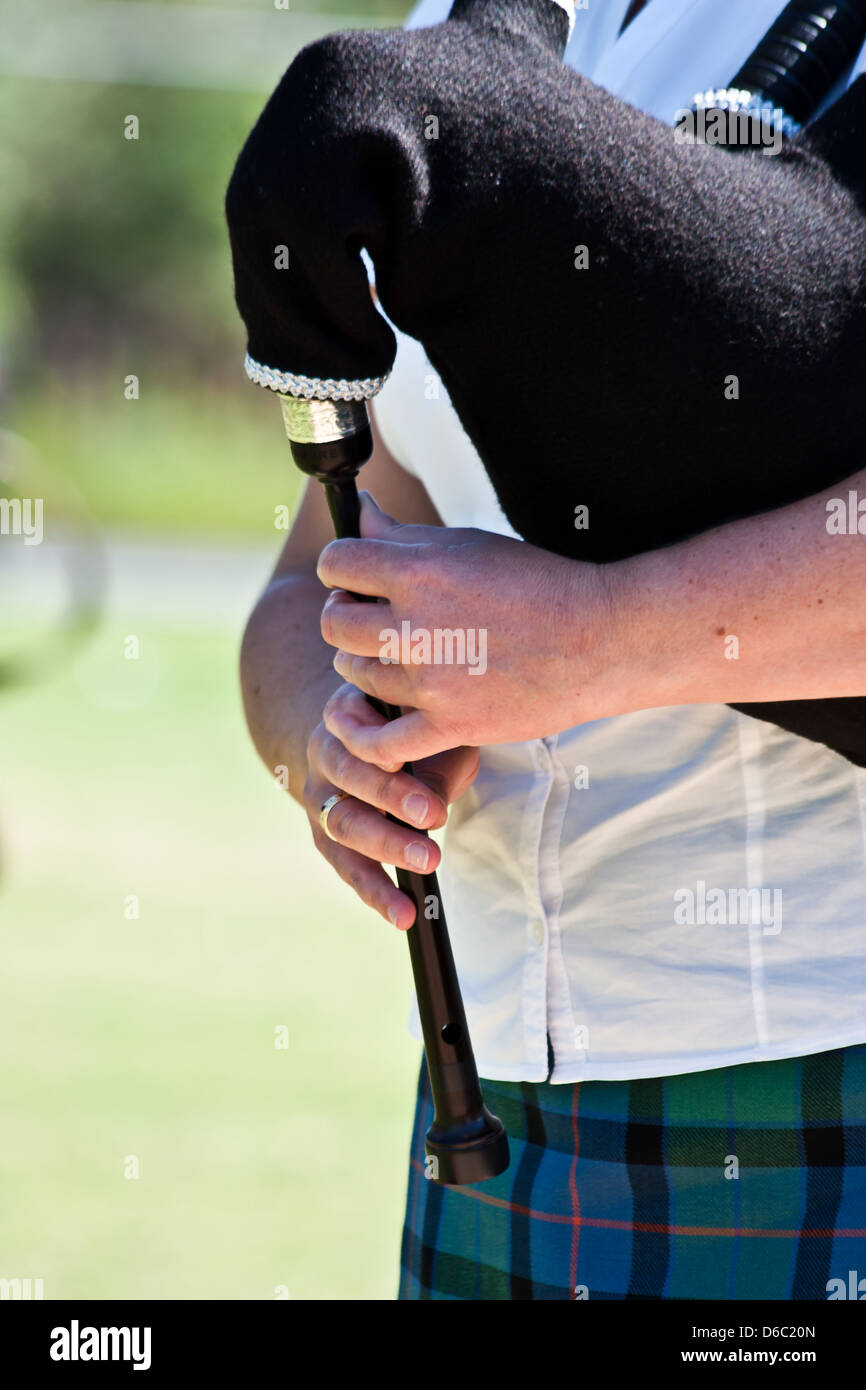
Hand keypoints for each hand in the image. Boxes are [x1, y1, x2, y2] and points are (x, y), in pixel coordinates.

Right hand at [303, 681, 479, 928]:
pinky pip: (345, 863)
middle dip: (390, 804)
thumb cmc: (417, 730)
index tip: (422, 791)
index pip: (360, 738)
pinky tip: (402, 915)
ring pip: (341, 824)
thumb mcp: (433, 733)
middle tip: (433, 828)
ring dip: (385, 850)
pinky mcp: (323, 832)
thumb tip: (429, 808)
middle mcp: (325, 750)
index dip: (387, 766)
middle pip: (347, 779)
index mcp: (347, 713)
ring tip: (427, 870)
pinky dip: (375, 891)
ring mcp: (319, 793)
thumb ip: (432, 761)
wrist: (376, 738)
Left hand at [317, 492, 614, 765]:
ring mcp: (430, 681)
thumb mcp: (469, 544)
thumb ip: (404, 534)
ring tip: (400, 659)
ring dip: (367, 665)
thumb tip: (360, 507)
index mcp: (419, 571)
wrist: (598, 641)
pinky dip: (367, 736)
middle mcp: (416, 625)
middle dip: (348, 617)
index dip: (341, 568)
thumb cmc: (537, 585)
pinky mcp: (449, 726)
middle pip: (334, 623)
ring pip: (354, 674)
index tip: (357, 577)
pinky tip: (374, 721)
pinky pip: (381, 742)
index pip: (336, 563)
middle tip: (376, 621)